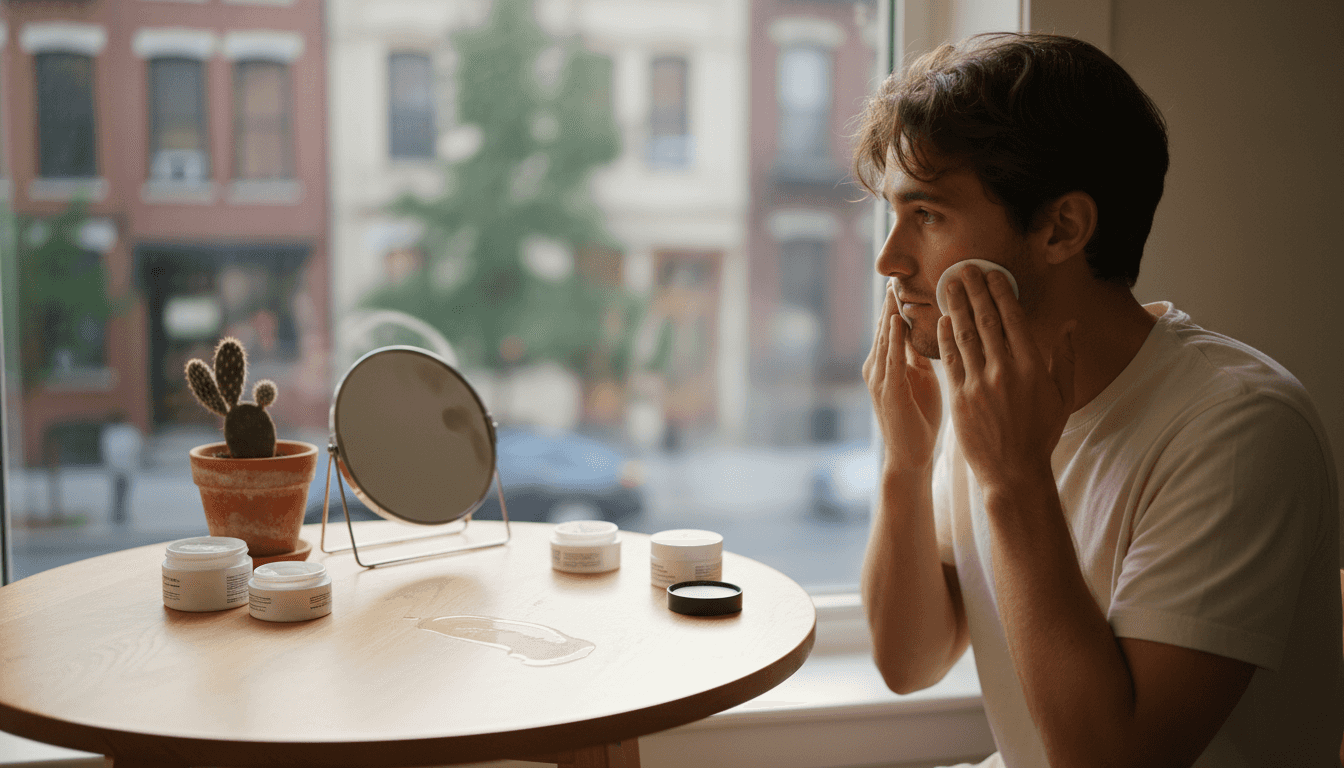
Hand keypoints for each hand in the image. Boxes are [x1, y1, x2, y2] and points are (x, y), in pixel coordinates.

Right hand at [863, 280, 942, 473]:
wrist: (910, 455)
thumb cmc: (919, 419)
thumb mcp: (922, 379)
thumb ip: (918, 355)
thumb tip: (927, 328)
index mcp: (886, 364)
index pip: (891, 326)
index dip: (896, 303)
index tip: (902, 279)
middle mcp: (877, 367)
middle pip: (884, 326)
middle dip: (889, 302)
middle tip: (895, 274)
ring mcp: (879, 379)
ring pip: (885, 338)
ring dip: (890, 312)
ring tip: (894, 288)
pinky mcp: (888, 391)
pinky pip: (891, 358)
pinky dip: (894, 338)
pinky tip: (899, 320)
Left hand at [937, 268, 1075, 493]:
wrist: (1013, 471)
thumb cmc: (1040, 434)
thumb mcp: (1063, 396)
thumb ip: (1066, 358)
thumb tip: (1070, 325)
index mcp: (1032, 367)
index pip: (1014, 319)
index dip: (1001, 292)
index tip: (993, 274)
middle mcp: (1005, 371)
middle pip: (987, 321)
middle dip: (975, 291)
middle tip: (965, 268)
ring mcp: (979, 384)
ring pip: (965, 336)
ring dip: (956, 307)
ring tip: (948, 285)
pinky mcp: (959, 398)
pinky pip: (949, 361)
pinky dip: (944, 338)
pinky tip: (940, 320)